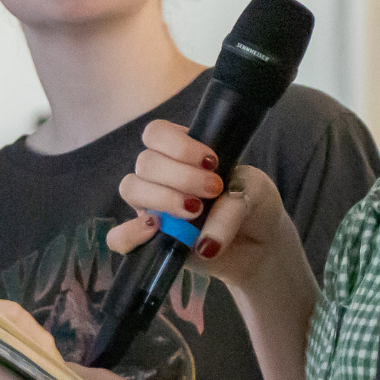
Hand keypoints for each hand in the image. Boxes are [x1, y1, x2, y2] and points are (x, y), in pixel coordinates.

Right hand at [107, 121, 293, 289]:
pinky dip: (131, 233)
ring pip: (131, 189)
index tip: (212, 162)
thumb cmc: (254, 207)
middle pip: (146, 162)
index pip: (156, 133)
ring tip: (195, 211)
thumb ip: (232, 207)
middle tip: (213, 189)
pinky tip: (156, 230)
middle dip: (182, 175)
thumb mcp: (253, 193)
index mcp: (183, 154)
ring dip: (164, 197)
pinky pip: (118, 237)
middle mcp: (162, 177)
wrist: (261, 246)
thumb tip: (202, 243)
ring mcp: (153, 208)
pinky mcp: (149, 241)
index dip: (179, 145)